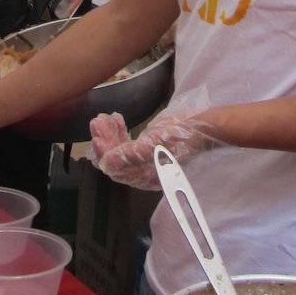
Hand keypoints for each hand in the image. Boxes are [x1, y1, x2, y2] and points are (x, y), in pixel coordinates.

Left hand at [88, 109, 222, 189]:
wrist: (200, 126)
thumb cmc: (180, 136)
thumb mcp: (155, 144)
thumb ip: (130, 156)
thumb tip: (106, 164)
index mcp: (146, 176)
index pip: (117, 169)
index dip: (105, 154)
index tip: (96, 137)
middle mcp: (143, 172)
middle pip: (115, 159)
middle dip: (105, 140)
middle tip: (97, 121)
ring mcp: (144, 160)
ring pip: (119, 150)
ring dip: (109, 134)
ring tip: (102, 118)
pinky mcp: (146, 148)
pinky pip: (127, 143)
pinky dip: (119, 131)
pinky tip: (115, 119)